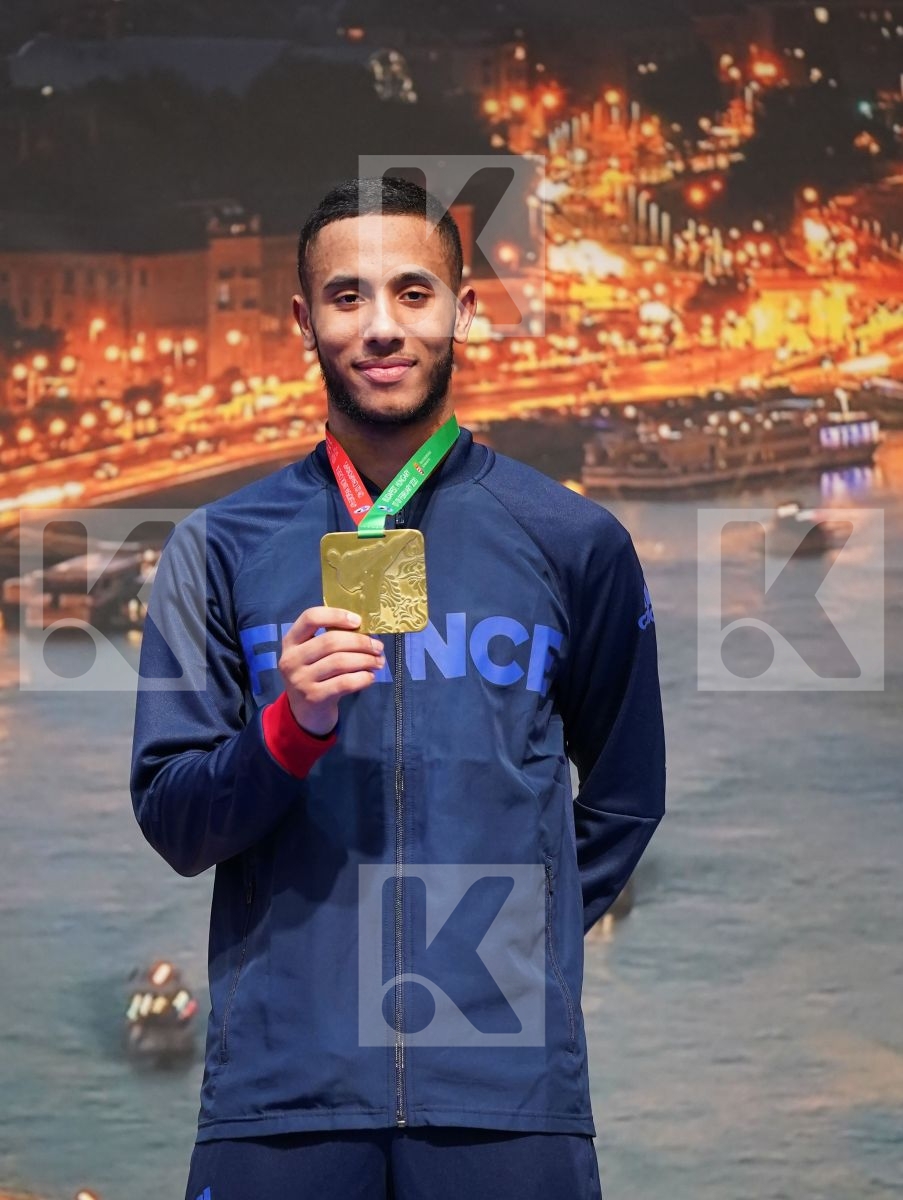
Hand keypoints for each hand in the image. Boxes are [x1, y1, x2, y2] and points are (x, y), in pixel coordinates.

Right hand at [277, 606, 384, 735]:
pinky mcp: (314, 697)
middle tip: (378, 646)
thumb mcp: (313, 655)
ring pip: (340, 662)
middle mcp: (291, 659)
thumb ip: (331, 639)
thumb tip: (365, 629)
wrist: (304, 713)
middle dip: (360, 642)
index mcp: (291, 641)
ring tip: (378, 662)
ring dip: (366, 660)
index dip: (335, 615)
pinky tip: (370, 677)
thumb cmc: (315, 676)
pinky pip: (345, 682)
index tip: (357, 621)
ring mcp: (301, 680)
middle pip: (330, 641)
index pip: (310, 618)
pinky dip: (362, 678)